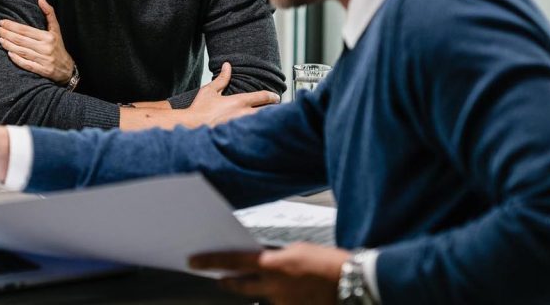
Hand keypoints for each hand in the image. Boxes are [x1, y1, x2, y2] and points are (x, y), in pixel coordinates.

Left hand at [0, 0, 75, 83]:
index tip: (2, 22)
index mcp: (48, 37)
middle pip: (22, 40)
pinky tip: (9, 53)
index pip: (26, 30)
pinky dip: (17, 59)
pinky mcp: (42, 71)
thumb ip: (49, 13)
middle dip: (7, 34)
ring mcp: (44, 60)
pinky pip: (27, 65)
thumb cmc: (58, 45)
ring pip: (22, 51)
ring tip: (0, 39)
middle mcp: (46, 48)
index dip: (12, 26)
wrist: (66, 68)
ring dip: (9, 45)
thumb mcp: (56, 29)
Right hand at [187, 63, 279, 125]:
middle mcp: (243, 114)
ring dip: (268, 122)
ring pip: (262, 123)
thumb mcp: (210, 91)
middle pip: (268, 112)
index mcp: (239, 101)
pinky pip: (254, 134)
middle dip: (274, 111)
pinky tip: (261, 134)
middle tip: (277, 111)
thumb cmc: (200, 109)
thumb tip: (227, 65)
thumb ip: (222, 78)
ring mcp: (242, 126)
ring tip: (272, 122)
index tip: (277, 98)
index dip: (273, 97)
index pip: (263, 97)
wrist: (192, 126)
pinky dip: (259, 132)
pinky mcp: (238, 136)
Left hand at [189, 243, 350, 304]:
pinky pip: (277, 304)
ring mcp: (282, 303)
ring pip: (260, 298)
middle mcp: (274, 286)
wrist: (355, 282)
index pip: (233, 261)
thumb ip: (275, 258)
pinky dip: (280, 299)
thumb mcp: (297, 251)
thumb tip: (263, 262)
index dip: (211, 261)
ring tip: (282, 285)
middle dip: (228, 283)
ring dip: (262, 291)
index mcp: (273, 264)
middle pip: (239, 285)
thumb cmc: (328, 263)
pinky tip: (294, 292)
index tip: (194, 261)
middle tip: (220, 280)